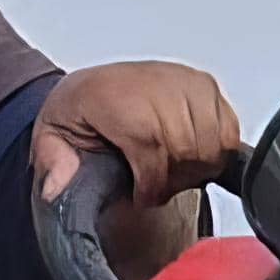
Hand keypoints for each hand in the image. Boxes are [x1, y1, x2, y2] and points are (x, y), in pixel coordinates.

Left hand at [31, 62, 243, 279]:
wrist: (92, 85)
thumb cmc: (79, 111)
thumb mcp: (50, 138)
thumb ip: (52, 164)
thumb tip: (57, 188)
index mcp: (116, 96)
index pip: (153, 148)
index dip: (152, 184)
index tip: (143, 197)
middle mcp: (155, 83)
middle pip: (187, 149)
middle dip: (173, 180)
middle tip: (155, 187)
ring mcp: (184, 82)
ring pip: (212, 143)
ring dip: (195, 168)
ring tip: (170, 172)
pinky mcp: (205, 85)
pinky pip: (229, 130)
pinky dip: (215, 152)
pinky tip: (188, 157)